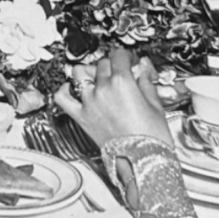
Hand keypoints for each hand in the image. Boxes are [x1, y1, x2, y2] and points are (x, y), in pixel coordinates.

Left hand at [53, 49, 172, 148]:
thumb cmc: (152, 138)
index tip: (129, 60)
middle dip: (112, 65)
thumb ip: (146, 83)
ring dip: (89, 72)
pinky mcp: (81, 117)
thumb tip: (142, 72)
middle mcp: (102, 89)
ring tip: (98, 78)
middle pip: (102, 64)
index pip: (118, 56)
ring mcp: (89, 102)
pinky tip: (72, 88)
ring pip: (79, 73)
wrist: (142, 162)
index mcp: (122, 82)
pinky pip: (62, 97)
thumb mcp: (156, 105)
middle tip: (120, 72)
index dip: (126, 55)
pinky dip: (65, 89)